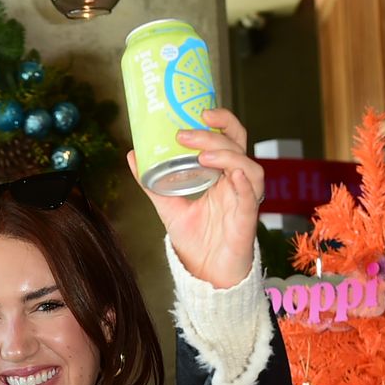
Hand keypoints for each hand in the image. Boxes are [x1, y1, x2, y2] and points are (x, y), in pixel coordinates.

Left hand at [128, 107, 263, 288]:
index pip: (228, 137)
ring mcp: (244, 199)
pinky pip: (252, 196)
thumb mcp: (169, 205)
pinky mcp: (247, 219)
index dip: (220, 120)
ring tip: (203, 155)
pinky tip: (233, 176)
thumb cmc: (195, 239)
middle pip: (238, 145)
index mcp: (221, 173)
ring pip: (248, 167)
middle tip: (186, 132)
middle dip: (216, 133)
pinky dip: (245, 183)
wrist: (205, 274)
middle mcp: (236, 181)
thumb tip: (132, 154)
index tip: (198, 111)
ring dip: (227, 156)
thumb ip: (152, 183)